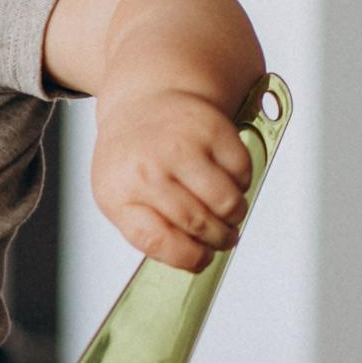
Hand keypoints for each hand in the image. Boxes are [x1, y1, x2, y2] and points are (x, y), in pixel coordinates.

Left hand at [90, 86, 253, 272]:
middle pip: (199, 224)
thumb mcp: (119, 197)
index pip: (157, 240)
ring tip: (226, 213)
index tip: (202, 259)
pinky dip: (241, 184)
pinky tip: (225, 179)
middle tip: (223, 239)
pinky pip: (243, 173)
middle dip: (218, 239)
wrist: (142, 103)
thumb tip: (193, 258)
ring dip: (234, 216)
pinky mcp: (212, 128)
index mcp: (119, 193)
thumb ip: (148, 231)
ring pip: (227, 203)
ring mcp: (181, 146)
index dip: (188, 257)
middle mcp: (148, 168)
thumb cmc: (132, 158)